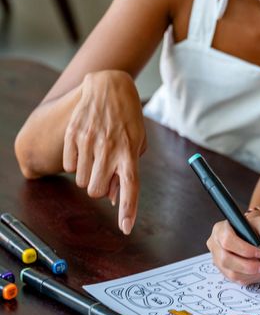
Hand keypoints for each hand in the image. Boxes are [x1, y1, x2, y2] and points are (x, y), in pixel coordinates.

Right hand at [63, 70, 146, 233]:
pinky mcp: (73, 135)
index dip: (128, 209)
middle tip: (104, 174)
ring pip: (81, 181)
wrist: (109, 87)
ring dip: (87, 177)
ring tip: (96, 157)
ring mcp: (89, 141)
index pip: (130, 186)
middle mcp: (109, 148)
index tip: (125, 228)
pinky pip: (68, 166)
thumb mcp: (137, 143)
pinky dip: (75, 165)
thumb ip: (127, 171)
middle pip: (96, 191)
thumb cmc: (127, 119)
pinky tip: (85, 149)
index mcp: (129, 151)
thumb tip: (113, 198)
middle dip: (99, 189)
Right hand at [207, 210, 259, 283]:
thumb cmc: (254, 227)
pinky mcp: (223, 270)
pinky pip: (234, 279)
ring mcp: (217, 259)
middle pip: (226, 260)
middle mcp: (215, 244)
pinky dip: (248, 278)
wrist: (251, 232)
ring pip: (230, 272)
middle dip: (248, 266)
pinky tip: (258, 272)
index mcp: (220, 229)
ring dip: (249, 274)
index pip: (227, 241)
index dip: (244, 250)